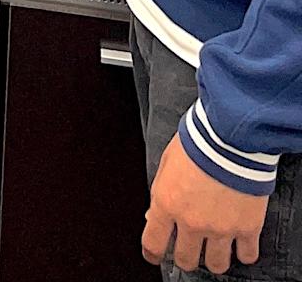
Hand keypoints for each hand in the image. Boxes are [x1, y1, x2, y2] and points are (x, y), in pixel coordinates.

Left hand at [142, 132, 267, 273]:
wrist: (230, 135)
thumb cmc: (197, 140)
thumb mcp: (167, 163)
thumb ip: (161, 191)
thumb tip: (155, 214)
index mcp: (168, 204)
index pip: (153, 243)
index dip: (152, 253)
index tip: (154, 254)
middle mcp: (192, 221)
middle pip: (186, 260)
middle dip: (185, 256)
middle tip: (189, 248)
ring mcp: (220, 228)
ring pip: (216, 265)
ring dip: (213, 258)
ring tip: (215, 247)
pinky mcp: (247, 227)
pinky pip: (246, 255)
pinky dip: (243, 252)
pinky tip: (239, 244)